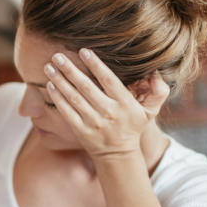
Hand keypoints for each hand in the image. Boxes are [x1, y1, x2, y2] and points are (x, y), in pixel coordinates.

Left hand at [43, 48, 169, 158]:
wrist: (118, 155)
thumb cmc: (132, 127)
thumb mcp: (150, 111)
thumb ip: (158, 91)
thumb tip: (157, 72)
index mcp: (125, 104)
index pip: (109, 80)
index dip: (96, 65)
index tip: (83, 51)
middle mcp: (108, 112)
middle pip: (86, 87)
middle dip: (70, 70)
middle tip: (57, 55)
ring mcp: (93, 122)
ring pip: (74, 98)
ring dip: (60, 81)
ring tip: (49, 67)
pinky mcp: (81, 131)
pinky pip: (67, 112)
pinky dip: (57, 99)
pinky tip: (50, 85)